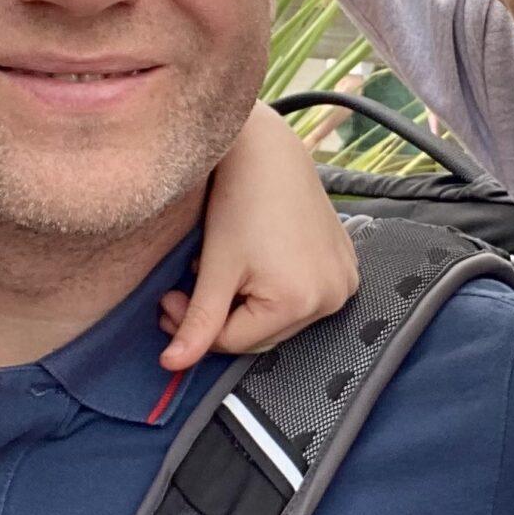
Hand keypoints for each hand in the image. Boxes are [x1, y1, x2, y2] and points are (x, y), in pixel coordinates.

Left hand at [165, 105, 356, 368]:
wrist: (269, 149)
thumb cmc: (241, 199)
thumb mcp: (215, 267)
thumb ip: (197, 322)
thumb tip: (173, 365)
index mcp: (301, 302)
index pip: (235, 342)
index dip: (195, 326)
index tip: (168, 300)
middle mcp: (333, 298)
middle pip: (261, 333)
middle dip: (221, 315)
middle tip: (187, 285)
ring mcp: (344, 281)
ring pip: (279, 317)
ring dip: (246, 302)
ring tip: (224, 266)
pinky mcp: (346, 264)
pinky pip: (301, 294)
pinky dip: (272, 287)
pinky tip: (253, 258)